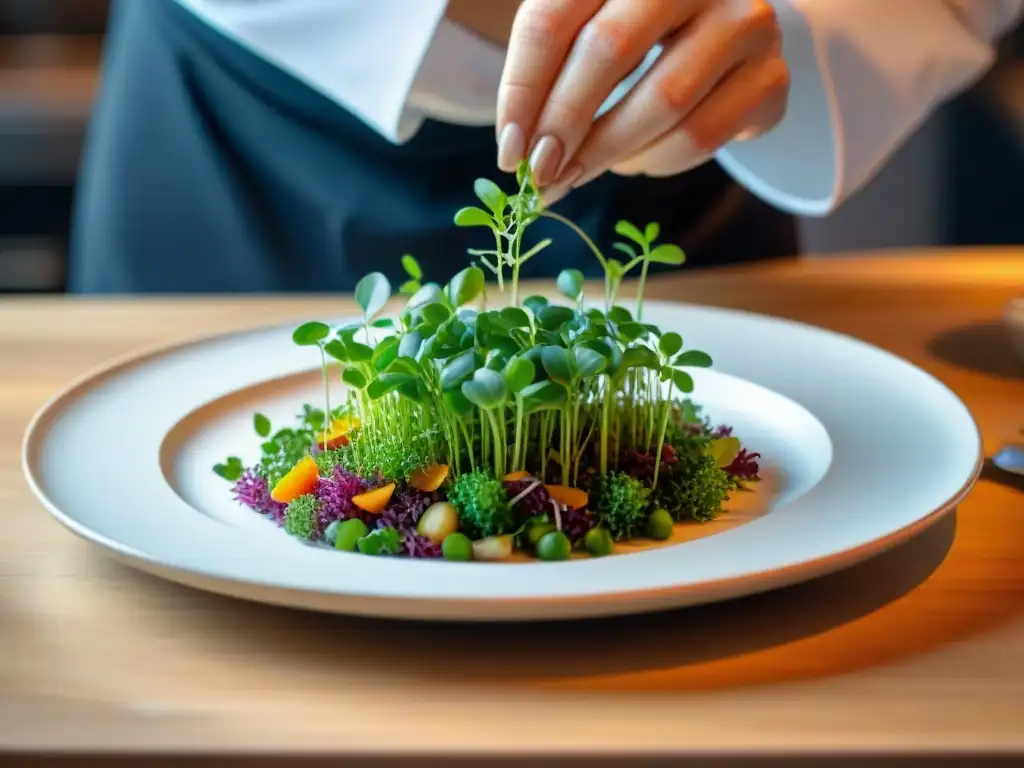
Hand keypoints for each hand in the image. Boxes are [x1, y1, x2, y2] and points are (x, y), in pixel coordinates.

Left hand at [495, 0, 789, 197]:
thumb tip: (518, 149)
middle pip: (608, 50)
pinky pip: (700, 136)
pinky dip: (655, 163)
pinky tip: (633, 162)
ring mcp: (744, 22)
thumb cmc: (638, 35)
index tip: (508, 149)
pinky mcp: (770, 77)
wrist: (729, 35)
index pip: (553, 16)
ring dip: (608, 152)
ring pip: (661, 102)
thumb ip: (550, 72)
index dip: (522, 88)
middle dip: (564, 124)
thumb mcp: (587, 30)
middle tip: (541, 173)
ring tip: (580, 171)